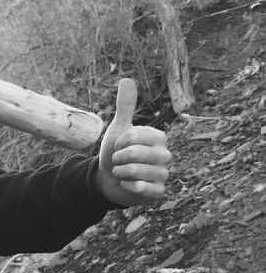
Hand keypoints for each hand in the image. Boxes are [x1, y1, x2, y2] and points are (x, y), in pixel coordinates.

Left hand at [96, 78, 171, 205]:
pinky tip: (126, 184)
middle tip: (117, 160)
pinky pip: (145, 189)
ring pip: (141, 172)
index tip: (118, 145)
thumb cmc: (116, 152)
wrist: (107, 180)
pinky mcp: (158, 193)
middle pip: (139, 154)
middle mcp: (165, 156)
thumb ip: (125, 107)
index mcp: (158, 138)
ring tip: (120, 172)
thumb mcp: (118, 129)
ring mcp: (163, 175)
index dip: (123, 140)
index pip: (140, 135)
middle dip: (120, 158)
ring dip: (122, 172)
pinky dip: (129, 186)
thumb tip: (127, 79)